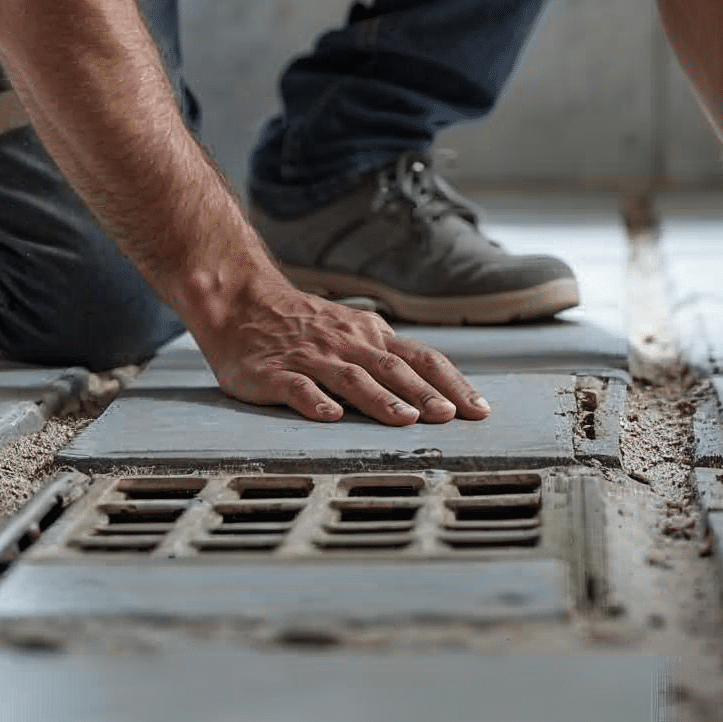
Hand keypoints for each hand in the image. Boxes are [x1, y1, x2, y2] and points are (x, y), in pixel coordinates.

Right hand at [196, 279, 491, 426]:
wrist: (244, 302)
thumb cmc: (304, 325)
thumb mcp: (353, 332)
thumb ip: (387, 357)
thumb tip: (437, 388)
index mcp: (370, 336)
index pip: (421, 358)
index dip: (451, 383)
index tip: (478, 407)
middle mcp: (347, 344)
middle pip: (393, 368)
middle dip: (425, 394)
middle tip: (450, 417)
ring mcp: (313, 357)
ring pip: (352, 378)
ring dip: (381, 399)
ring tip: (405, 419)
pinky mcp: (278, 372)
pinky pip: (299, 387)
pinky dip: (316, 401)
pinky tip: (330, 416)